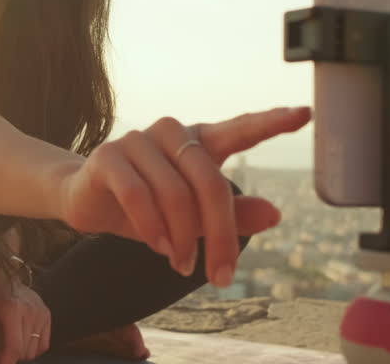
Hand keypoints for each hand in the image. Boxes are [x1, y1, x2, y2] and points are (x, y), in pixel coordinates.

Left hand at [0, 265, 49, 363]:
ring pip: (35, 350)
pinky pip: (44, 344)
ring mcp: (41, 312)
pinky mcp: (47, 314)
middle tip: (0, 350)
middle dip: (11, 355)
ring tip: (10, 342)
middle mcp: (30, 310)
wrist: (4, 276)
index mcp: (12, 310)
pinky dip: (33, 347)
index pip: (15, 347)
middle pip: (25, 351)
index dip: (6, 361)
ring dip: (22, 352)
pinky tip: (21, 338)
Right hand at [56, 106, 310, 287]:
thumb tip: (275, 214)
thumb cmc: (148, 205)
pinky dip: (153, 229)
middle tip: (223, 275)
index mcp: (199, 141)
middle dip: (220, 234)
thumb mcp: (193, 216)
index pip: (240, 128)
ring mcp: (138, 140)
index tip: (304, 114)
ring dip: (183, 238)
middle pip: (210, 182)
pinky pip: (139, 197)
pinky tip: (159, 246)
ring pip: (176, 195)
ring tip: (181, 263)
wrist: (85, 200)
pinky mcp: (109, 157)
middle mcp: (172, 133)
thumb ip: (233, 214)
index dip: (271, 122)